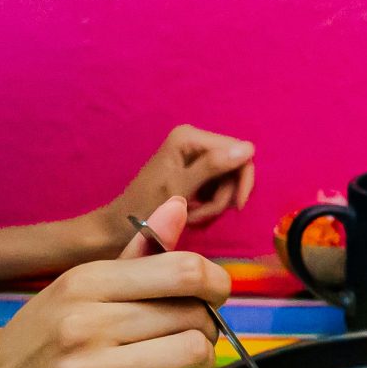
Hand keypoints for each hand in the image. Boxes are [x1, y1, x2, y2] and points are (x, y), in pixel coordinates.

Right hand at [0, 195, 231, 367]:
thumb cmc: (23, 356)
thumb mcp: (66, 296)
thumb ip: (132, 257)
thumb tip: (177, 205)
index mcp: (82, 283)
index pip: (184, 269)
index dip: (215, 283)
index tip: (214, 296)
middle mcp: (85, 323)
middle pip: (194, 315)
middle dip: (203, 329)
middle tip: (182, 341)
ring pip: (192, 356)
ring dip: (192, 366)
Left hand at [95, 124, 256, 248]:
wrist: (117, 230)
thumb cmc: (144, 210)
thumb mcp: (180, 189)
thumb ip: (213, 167)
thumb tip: (249, 149)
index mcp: (190, 137)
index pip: (240, 151)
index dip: (243, 179)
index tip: (236, 207)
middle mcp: (193, 141)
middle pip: (234, 167)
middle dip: (223, 195)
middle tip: (203, 214)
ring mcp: (193, 158)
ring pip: (226, 182)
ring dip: (214, 205)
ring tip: (192, 217)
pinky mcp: (192, 175)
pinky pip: (215, 190)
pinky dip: (207, 206)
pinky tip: (191, 215)